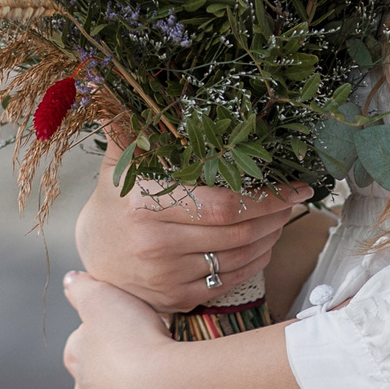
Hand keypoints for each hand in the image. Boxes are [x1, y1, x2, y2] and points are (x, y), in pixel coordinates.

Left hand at [60, 271, 183, 388]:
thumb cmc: (135, 337)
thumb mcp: (104, 296)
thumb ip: (81, 287)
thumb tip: (69, 280)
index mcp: (76, 357)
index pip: (83, 343)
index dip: (107, 335)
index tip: (131, 331)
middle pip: (97, 380)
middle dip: (117, 372)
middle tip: (149, 359)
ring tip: (160, 388)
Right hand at [72, 154, 311, 312]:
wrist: (93, 258)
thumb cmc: (115, 204)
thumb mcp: (119, 164)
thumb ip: (129, 130)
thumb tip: (118, 89)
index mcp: (145, 206)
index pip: (221, 205)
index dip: (265, 197)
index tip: (296, 186)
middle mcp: (156, 246)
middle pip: (236, 233)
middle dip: (274, 215)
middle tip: (293, 200)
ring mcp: (167, 277)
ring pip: (238, 258)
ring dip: (269, 238)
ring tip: (281, 219)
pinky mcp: (176, 299)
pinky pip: (228, 281)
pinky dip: (254, 263)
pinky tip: (263, 245)